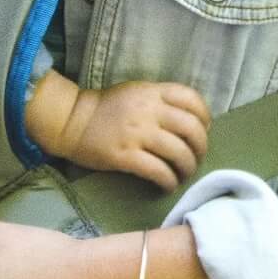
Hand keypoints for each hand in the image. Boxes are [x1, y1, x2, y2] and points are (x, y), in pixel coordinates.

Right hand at [63, 81, 209, 189]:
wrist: (72, 121)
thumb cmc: (106, 108)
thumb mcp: (136, 92)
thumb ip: (161, 101)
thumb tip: (192, 121)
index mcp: (152, 92)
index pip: (191, 99)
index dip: (205, 117)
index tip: (203, 131)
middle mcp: (148, 110)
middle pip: (191, 129)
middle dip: (201, 148)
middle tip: (196, 159)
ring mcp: (137, 133)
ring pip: (178, 153)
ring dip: (187, 168)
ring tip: (183, 175)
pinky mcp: (125, 156)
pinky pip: (158, 171)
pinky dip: (169, 182)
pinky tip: (167, 186)